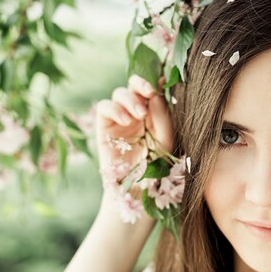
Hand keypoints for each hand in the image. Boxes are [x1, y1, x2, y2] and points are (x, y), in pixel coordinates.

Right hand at [95, 74, 173, 194]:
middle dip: (141, 84)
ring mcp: (120, 118)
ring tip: (139, 116)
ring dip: (130, 99)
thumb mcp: (166, 140)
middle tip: (150, 92)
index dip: (155, 81)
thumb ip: (163, 117)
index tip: (163, 81)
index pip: (153, 89)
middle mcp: (137, 113)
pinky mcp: (104, 127)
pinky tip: (126, 121)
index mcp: (154, 113)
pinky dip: (115, 109)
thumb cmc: (156, 168)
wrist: (137, 190)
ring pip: (120, 93)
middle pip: (134, 85)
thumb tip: (156, 93)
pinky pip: (105, 107)